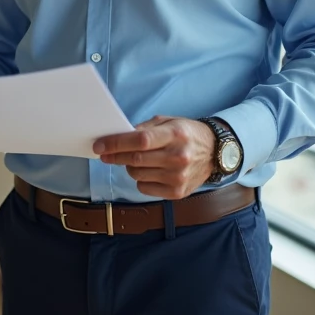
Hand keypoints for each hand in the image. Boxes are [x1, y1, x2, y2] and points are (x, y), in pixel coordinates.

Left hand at [94, 116, 214, 199]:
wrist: (215, 153)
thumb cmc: (187, 134)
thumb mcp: (168, 122)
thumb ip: (144, 128)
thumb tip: (118, 137)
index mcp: (175, 135)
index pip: (140, 140)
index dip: (116, 143)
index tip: (99, 145)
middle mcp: (178, 157)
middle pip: (135, 159)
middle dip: (115, 156)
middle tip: (105, 154)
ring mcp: (178, 177)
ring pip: (137, 174)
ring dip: (129, 166)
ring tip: (135, 159)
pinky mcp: (177, 192)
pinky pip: (144, 188)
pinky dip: (140, 179)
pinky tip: (148, 171)